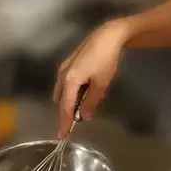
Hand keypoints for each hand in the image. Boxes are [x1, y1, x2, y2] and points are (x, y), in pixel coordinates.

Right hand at [53, 19, 127, 137]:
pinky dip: (72, 90)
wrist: (109, 35)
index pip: (65, 107)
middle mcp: (63, 74)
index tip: (62, 135)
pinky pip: (67, 81)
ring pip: (63, 89)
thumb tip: (84, 116)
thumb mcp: (101, 84)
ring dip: (69, 99)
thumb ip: (91, 101)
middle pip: (61, 98)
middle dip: (66, 110)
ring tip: (81, 106)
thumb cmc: (105, 60)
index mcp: (69, 81)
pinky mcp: (71, 60)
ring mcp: (66, 66)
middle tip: (74, 121)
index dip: (64, 122)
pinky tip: (83, 90)